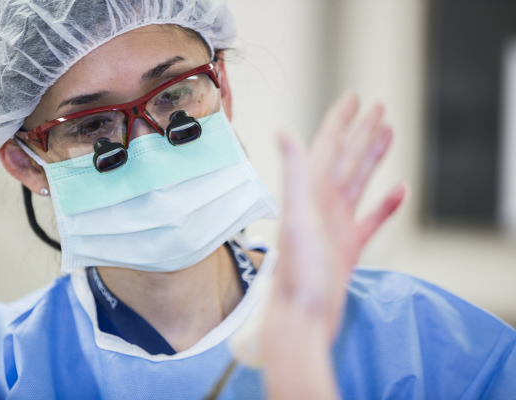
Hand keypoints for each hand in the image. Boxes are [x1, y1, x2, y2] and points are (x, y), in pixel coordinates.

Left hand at [263, 92, 406, 398]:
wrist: (303, 316)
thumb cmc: (299, 271)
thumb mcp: (299, 217)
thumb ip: (294, 174)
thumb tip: (283, 132)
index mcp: (310, 193)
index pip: (327, 146)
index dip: (340, 121)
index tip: (353, 98)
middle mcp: (321, 204)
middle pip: (346, 159)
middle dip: (361, 132)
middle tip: (378, 108)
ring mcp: (335, 225)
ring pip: (358, 182)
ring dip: (372, 158)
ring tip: (388, 135)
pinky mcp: (347, 247)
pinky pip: (370, 219)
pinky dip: (384, 204)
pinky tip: (398, 192)